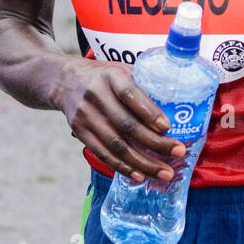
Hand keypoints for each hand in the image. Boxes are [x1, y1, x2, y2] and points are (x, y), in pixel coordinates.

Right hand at [60, 60, 184, 181]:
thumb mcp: (121, 69)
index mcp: (110, 76)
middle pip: (126, 124)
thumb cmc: (103, 76)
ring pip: (116, 145)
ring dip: (142, 162)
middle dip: (154, 143)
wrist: (65, 81)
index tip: (167, 127)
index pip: (130, 94)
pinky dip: (123, 167)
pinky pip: (103, 154)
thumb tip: (179, 96)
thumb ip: (145, 80)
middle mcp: (96, 96)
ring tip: (164, 172)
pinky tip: (140, 175)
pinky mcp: (80, 133)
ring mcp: (86, 116)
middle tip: (178, 152)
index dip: (149, 112)